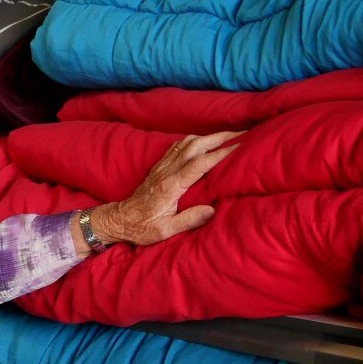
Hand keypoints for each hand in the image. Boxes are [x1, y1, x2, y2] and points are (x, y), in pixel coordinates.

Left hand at [80, 131, 241, 249]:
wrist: (120, 219)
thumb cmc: (142, 227)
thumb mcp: (165, 231)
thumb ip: (188, 220)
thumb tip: (212, 211)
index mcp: (171, 185)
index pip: (200, 163)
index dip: (220, 153)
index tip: (240, 146)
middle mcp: (167, 171)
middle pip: (195, 146)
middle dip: (219, 137)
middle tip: (242, 133)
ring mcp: (162, 166)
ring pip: (187, 143)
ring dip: (208, 136)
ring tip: (228, 135)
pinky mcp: (159, 166)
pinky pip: (177, 146)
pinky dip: (194, 140)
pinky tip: (203, 141)